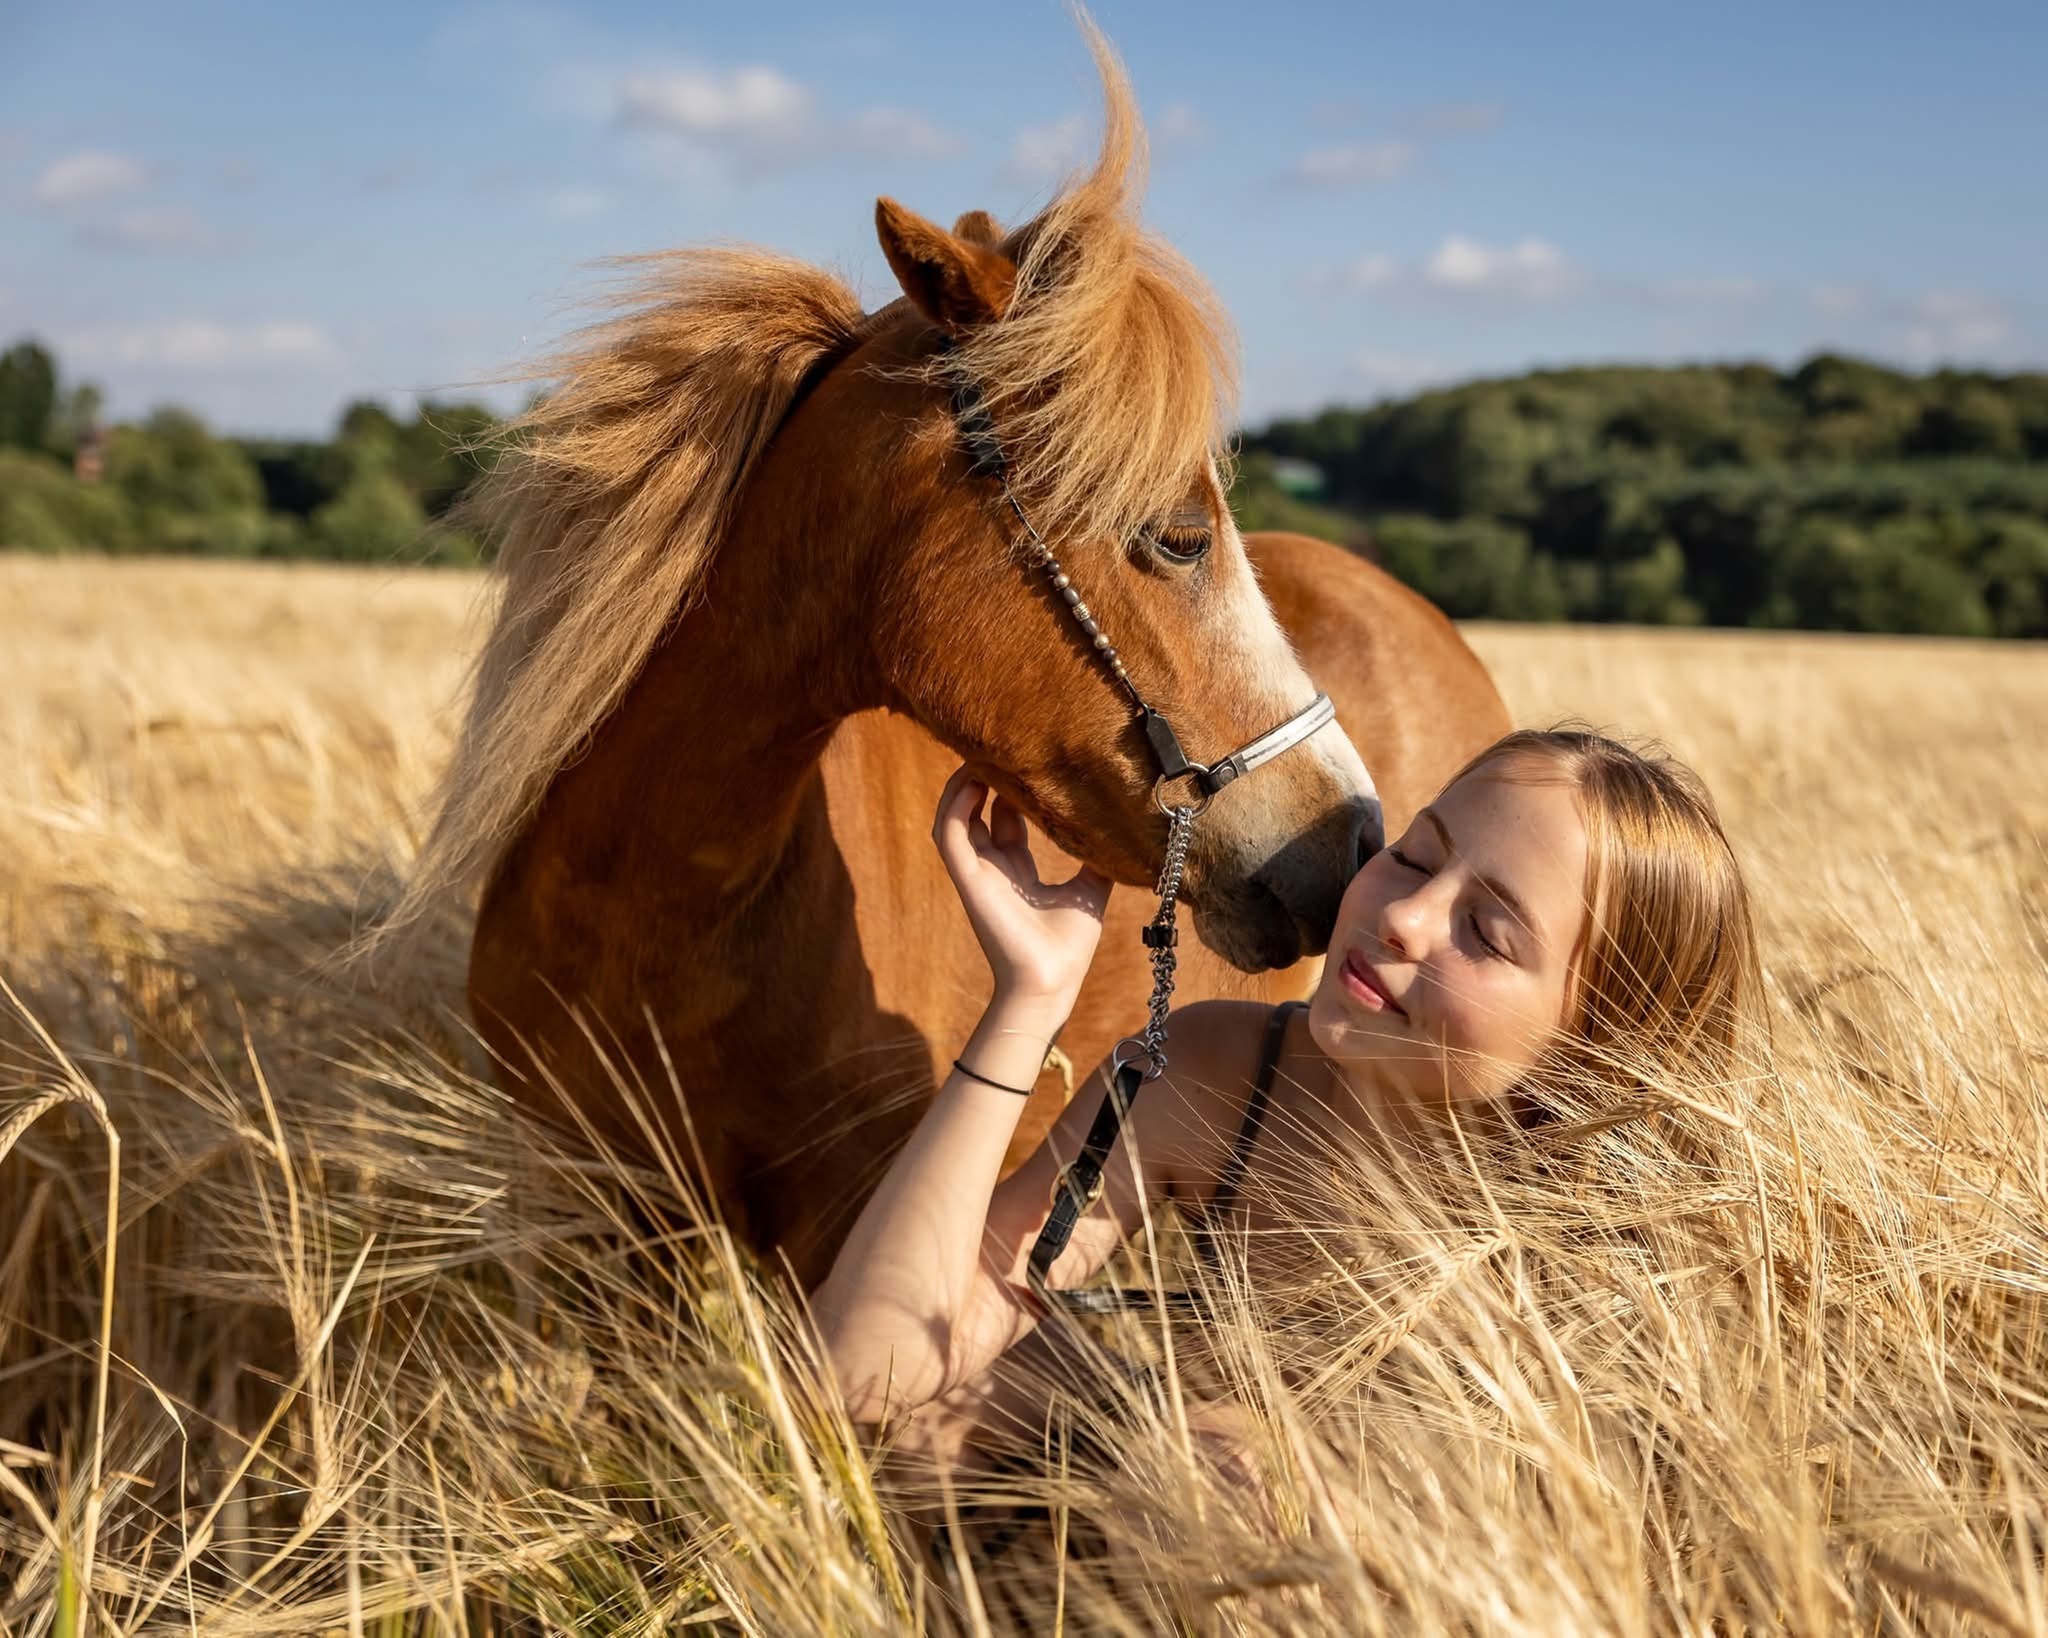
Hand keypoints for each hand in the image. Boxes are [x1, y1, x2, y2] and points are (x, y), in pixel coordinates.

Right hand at [932, 766, 1110, 1008]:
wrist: (1051, 982)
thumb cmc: (1069, 948)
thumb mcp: (1090, 891)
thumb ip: (1097, 859)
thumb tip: (1123, 831)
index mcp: (1018, 873)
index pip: (1006, 821)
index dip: (1013, 791)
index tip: (1032, 762)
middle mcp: (995, 869)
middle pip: (980, 812)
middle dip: (987, 778)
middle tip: (1004, 746)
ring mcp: (978, 873)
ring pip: (955, 817)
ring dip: (963, 786)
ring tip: (981, 755)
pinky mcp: (968, 880)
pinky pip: (949, 835)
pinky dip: (955, 806)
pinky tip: (972, 781)